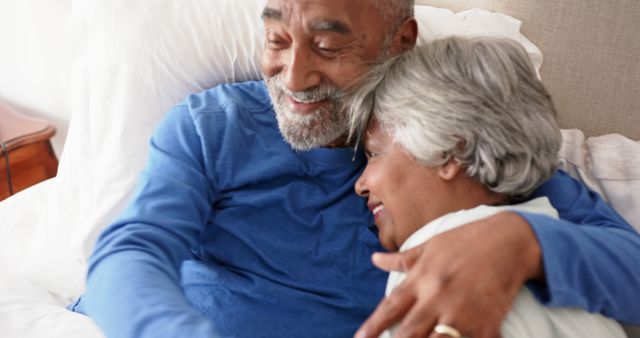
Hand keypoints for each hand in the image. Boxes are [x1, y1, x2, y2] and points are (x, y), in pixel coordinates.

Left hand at [354, 212, 542, 337]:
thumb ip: (402, 259)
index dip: (373, 327)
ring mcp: (462, 313)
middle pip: (409, 332)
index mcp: (422, 278)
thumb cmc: (467, 241)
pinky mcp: (486, 324)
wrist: (510, 241)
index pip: (390, 307)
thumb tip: (375, 259)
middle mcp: (437, 297)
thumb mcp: (430, 246)